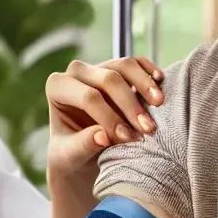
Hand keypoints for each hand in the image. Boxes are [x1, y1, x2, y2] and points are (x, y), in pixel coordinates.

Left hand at [45, 57, 163, 182]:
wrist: (82, 151)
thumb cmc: (71, 153)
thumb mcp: (70, 155)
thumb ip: (83, 145)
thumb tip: (103, 136)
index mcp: (57, 87)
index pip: (89, 97)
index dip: (110, 117)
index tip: (127, 138)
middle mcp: (76, 72)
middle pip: (109, 79)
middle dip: (131, 104)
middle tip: (148, 129)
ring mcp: (98, 67)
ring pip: (125, 66)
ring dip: (145, 85)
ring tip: (159, 104)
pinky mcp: (117, 69)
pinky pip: (136, 63)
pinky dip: (149, 71)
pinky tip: (161, 82)